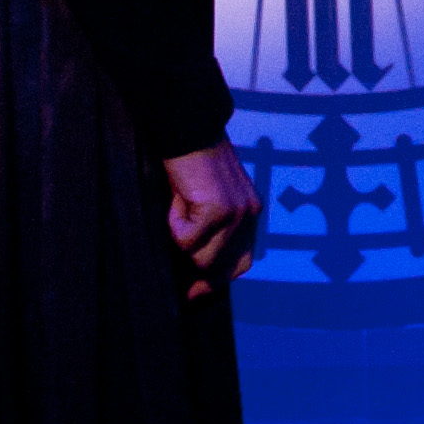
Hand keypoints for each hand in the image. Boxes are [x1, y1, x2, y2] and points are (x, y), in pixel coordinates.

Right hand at [164, 142, 262, 301]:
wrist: (189, 129)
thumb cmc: (191, 162)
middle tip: (181, 288)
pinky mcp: (218, 210)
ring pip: (201, 258)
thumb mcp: (208, 197)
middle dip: (197, 278)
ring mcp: (236, 214)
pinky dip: (173, 223)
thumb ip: (212, 227)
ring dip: (180, 241)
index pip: (240, 262)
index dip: (217, 281)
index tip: (194, 294)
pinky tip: (177, 199)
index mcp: (250, 213)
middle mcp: (249, 215)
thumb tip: (195, 270)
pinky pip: (185, 239)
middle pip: (222, 268)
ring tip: (178, 208)